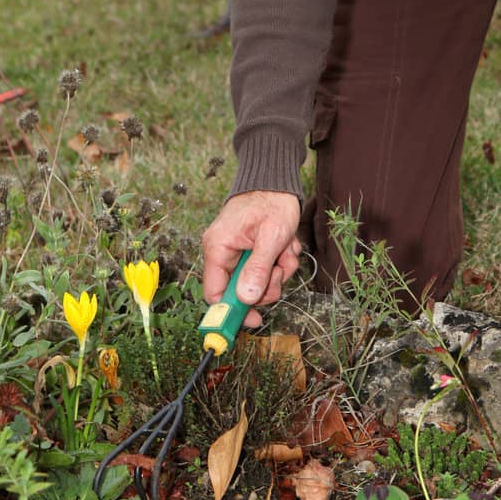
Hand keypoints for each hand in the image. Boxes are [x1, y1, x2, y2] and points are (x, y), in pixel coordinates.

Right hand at [201, 190, 301, 330]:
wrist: (277, 180)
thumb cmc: (272, 202)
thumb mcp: (271, 237)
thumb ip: (258, 268)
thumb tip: (246, 299)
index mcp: (218, 248)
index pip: (214, 293)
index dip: (232, 312)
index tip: (255, 320)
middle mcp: (222, 252)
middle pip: (241, 290)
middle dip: (267, 283)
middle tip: (281, 268)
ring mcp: (236, 251)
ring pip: (258, 281)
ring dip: (278, 270)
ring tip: (286, 249)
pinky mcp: (249, 250)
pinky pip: (265, 268)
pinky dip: (280, 260)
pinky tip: (285, 244)